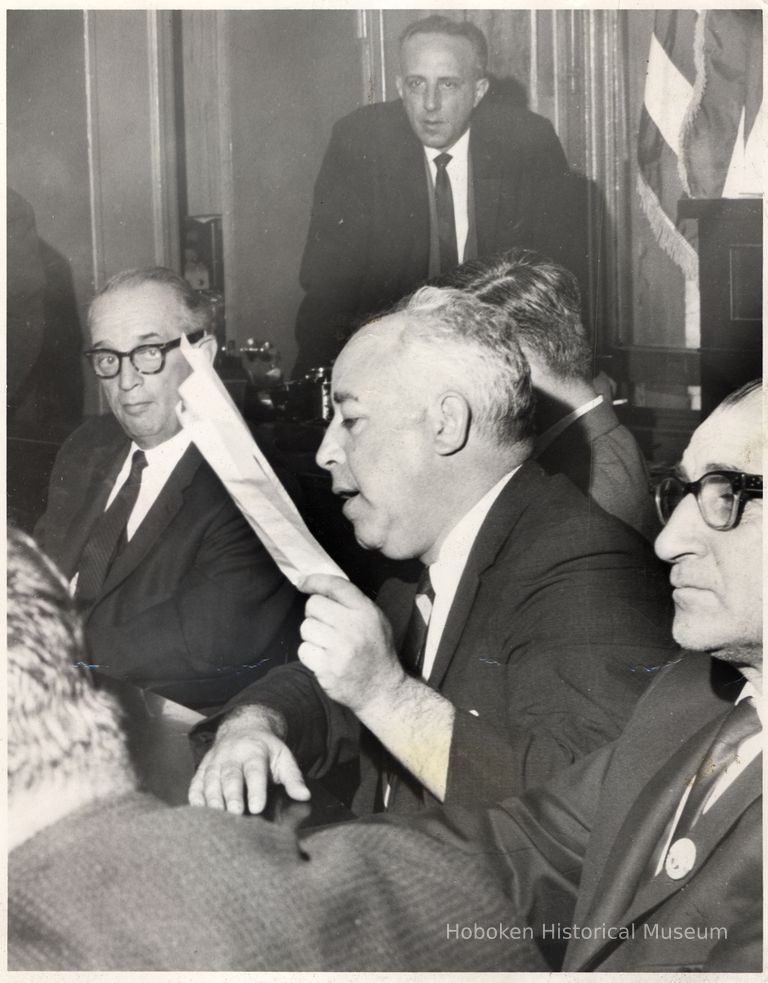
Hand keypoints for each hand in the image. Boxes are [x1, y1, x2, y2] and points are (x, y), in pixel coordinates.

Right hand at [188, 705, 309, 814]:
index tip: (257, 808)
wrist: (242, 729)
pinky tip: (199, 813)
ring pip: (210, 781)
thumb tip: (304, 796)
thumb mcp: (283, 757)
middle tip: (235, 814)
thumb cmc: (265, 750)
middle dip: (232, 795)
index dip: (256, 789)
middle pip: (230, 776)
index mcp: (254, 751)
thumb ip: (293, 777)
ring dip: (212, 800)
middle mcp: (231, 755)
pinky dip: (196, 798)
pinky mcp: (202, 769)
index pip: (254, 770)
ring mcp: (214, 761)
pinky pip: (196, 784)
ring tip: (216, 819)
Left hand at [298, 574, 403, 713]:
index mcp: (366, 612)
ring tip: (327, 645)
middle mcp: (353, 627)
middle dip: (314, 614)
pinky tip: (324, 660)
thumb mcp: (375, 620)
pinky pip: (304, 650)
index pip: (335, 585)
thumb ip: (352, 603)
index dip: (314, 580)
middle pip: (313, 605)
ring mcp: (339, 648)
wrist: (381, 689)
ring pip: (306, 628)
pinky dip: (310, 654)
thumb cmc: (376, 651)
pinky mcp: (327, 667)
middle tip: (325, 626)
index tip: (302, 582)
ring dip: (312, 636)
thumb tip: (320, 586)